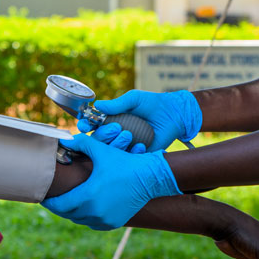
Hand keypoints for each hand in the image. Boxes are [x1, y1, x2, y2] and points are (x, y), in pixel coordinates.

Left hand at [42, 132, 179, 229]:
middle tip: (54, 199)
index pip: (60, 205)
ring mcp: (105, 219)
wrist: (150, 178)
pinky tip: (84, 209)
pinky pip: (93, 223)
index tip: (43, 198)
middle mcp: (95, 212)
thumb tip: (64, 140)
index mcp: (88, 196)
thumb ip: (81, 143)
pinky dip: (86, 217)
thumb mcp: (101, 151)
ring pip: (80, 220)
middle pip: (68, 214)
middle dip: (60, 207)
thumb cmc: (125, 163)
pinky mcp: (114, 223)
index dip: (50, 202)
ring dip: (72, 213)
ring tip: (67, 202)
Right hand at [81, 89, 201, 152]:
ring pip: (110, 150)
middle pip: (98, 139)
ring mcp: (125, 146)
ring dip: (116, 143)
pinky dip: (132, 152)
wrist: (173, 115)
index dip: (85, 125)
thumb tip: (97, 105)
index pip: (92, 125)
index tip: (85, 125)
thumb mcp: (134, 99)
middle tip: (116, 127)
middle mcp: (115, 134)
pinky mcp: (137, 155)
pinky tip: (141, 145)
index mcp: (111, 119)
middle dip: (103, 135)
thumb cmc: (153, 104)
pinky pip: (127, 158)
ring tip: (129, 134)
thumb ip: (117, 103)